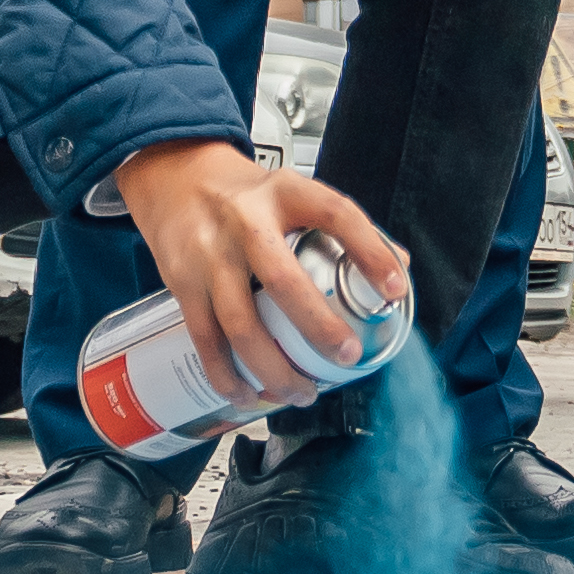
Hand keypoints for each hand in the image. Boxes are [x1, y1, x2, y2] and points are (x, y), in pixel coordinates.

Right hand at [117, 136, 405, 396]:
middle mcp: (245, 222)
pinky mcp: (182, 284)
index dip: (370, 251)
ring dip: (274, 369)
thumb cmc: (246, 196)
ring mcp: (210, 256)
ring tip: (301, 392)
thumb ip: (345, 227)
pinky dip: (227, 375)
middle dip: (318, 327)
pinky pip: (206, 340)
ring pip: (241, 325)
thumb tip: (398, 266)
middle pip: (283, 281)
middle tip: (346, 355)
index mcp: (285, 194)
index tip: (394, 288)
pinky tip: (248, 395)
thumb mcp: (296, 193)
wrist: (176, 179)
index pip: (336, 215)